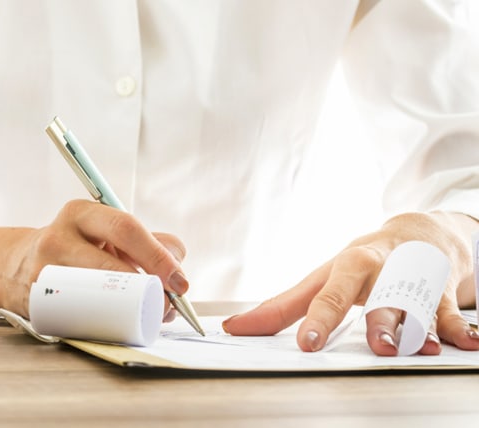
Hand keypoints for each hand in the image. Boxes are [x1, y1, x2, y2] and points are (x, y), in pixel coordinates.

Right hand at [0, 199, 187, 317]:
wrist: (14, 265)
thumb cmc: (73, 248)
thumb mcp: (100, 231)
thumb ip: (144, 240)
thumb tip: (178, 268)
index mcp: (81, 213)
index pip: (126, 227)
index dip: (158, 256)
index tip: (180, 281)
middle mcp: (59, 236)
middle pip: (113, 263)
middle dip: (150, 288)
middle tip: (169, 305)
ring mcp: (45, 270)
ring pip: (99, 292)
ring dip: (133, 308)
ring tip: (149, 314)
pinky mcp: (37, 301)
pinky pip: (81, 315)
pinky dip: (107, 322)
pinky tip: (119, 324)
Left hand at [222, 211, 478, 355]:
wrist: (419, 232)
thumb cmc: (363, 262)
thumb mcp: (323, 277)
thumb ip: (282, 306)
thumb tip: (235, 327)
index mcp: (345, 267)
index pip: (327, 295)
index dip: (317, 320)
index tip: (308, 345)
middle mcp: (381, 270)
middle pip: (379, 293)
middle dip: (379, 317)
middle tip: (378, 344)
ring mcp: (414, 278)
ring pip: (418, 303)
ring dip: (421, 325)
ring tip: (423, 346)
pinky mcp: (445, 288)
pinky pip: (453, 309)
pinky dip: (460, 326)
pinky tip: (467, 342)